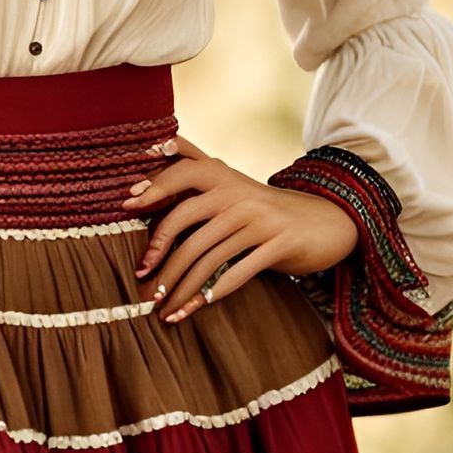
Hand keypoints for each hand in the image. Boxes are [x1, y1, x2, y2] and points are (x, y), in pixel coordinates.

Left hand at [129, 133, 358, 322]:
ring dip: (181, 286)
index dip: (153, 187)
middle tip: (142, 278)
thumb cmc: (263, 207)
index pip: (180, 174)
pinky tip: (195, 308)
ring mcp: (260, 219)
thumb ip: (196, 162)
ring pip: (208, 255)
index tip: (125, 206)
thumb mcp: (232, 182)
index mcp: (223, 176)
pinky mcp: (279, 243)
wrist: (326, 221)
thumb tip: (154, 145)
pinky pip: (237, 272)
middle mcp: (239, 193)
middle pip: (186, 220)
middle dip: (160, 253)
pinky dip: (212, 293)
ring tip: (163, 307)